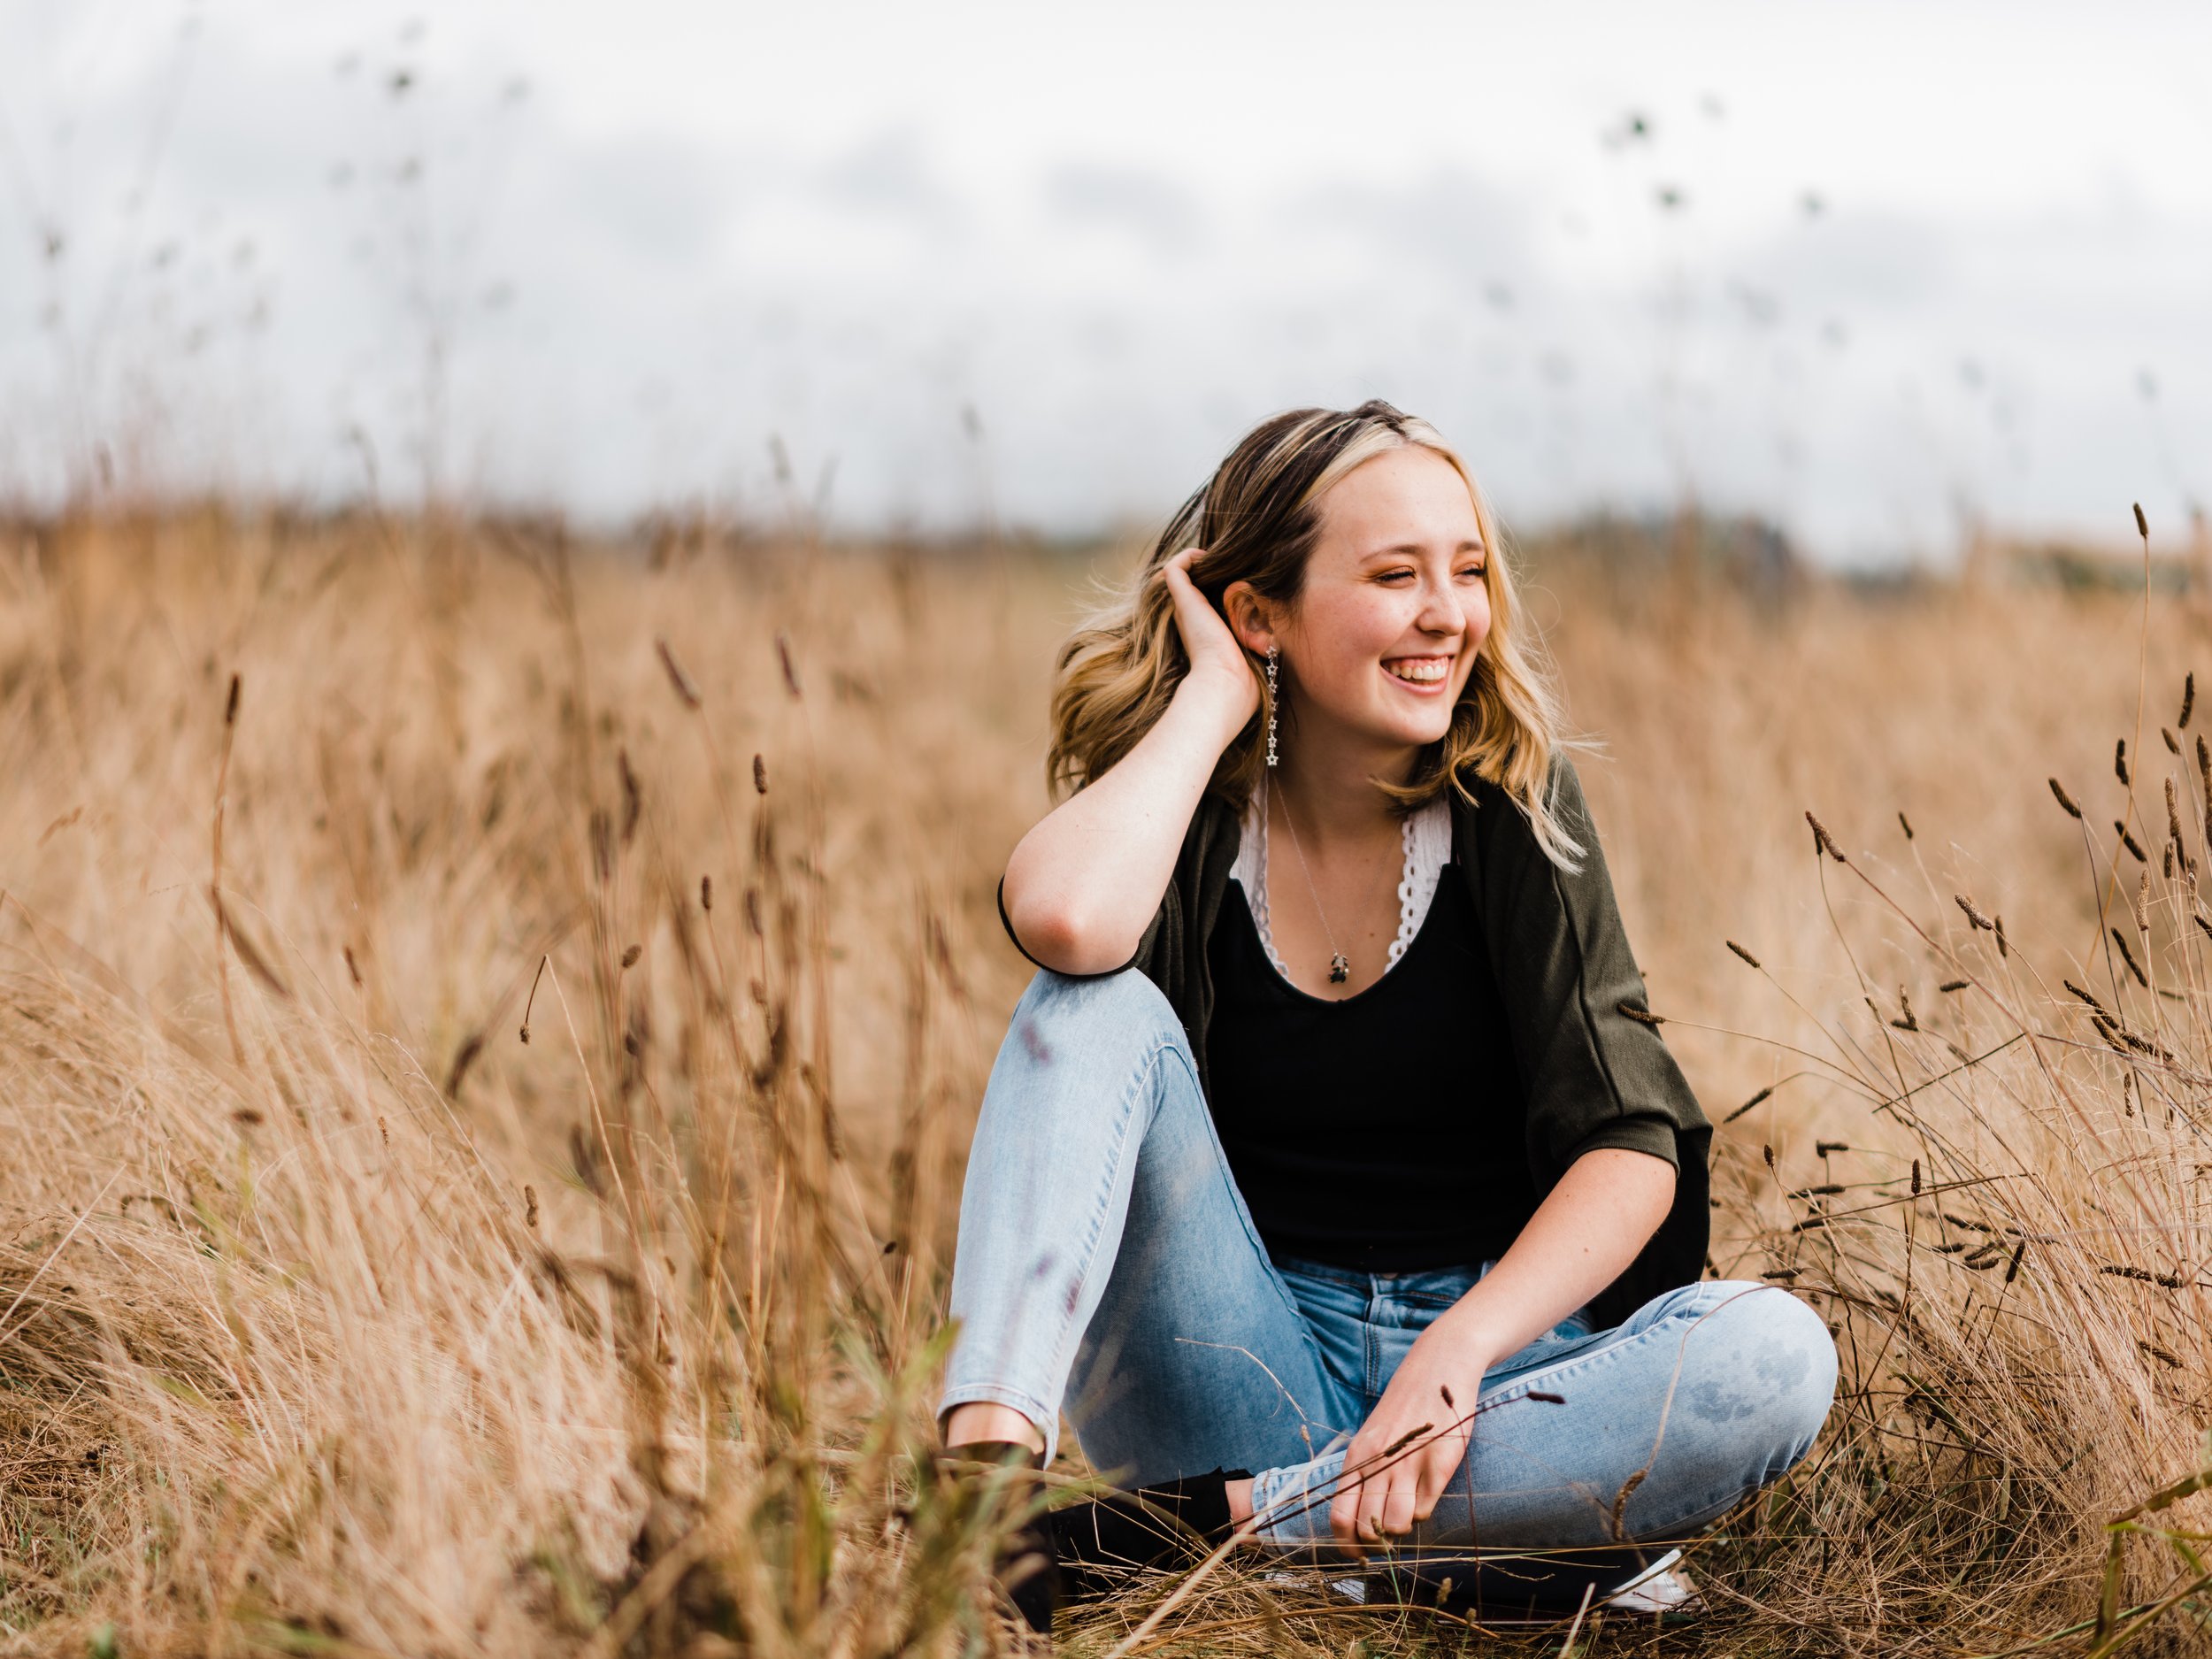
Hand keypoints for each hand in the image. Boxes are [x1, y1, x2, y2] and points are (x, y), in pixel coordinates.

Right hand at [1157, 546, 1259, 731]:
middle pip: (1189, 583)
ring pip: (1178, 573)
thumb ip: (1261, 632)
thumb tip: (1281, 625)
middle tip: (1226, 561)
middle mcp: (1190, 617)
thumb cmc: (1245, 673)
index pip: (1202, 599)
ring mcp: (1184, 607)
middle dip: (1205, 569)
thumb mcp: (1256, 646)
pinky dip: (1188, 555)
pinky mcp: (1183, 599)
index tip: (1235, 576)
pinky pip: (1175, 567)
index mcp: (1204, 629)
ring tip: (1215, 555)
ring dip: (1195, 559)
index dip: (1213, 584)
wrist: (1226, 681)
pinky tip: (1207, 556)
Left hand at [1328, 1318, 1489, 1556]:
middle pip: (1368, 1527)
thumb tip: (1358, 1522)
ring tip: (1408, 1510)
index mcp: (1357, 1455)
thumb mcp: (1372, 1436)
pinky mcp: (1441, 1461)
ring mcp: (1410, 1461)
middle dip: (1379, 1542)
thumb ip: (1364, 1473)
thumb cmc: (1403, 1408)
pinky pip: (1426, 1507)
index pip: (1341, 1517)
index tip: (1360, 1555)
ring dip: (1403, 1528)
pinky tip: (1426, 1493)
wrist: (1438, 1365)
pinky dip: (1425, 1510)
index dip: (1349, 1546)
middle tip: (1389, 1534)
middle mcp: (1379, 1460)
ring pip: (1398, 1524)